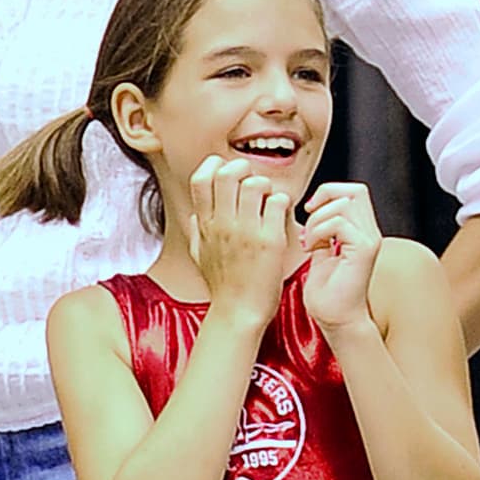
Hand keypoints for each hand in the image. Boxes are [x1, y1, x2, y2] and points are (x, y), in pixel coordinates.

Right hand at [188, 156, 291, 331]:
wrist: (239, 313)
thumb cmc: (222, 286)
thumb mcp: (198, 255)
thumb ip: (196, 230)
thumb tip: (196, 213)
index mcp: (205, 225)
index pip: (201, 178)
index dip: (214, 166)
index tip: (227, 172)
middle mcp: (223, 224)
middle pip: (227, 173)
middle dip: (243, 168)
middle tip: (252, 181)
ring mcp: (246, 231)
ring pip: (256, 183)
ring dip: (266, 185)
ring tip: (269, 200)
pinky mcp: (270, 241)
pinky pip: (278, 203)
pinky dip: (283, 202)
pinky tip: (281, 214)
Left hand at [301, 182, 382, 334]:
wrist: (336, 321)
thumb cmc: (326, 293)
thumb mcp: (320, 251)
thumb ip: (322, 230)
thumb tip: (312, 210)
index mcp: (361, 231)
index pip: (353, 192)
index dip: (328, 192)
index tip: (308, 211)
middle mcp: (370, 233)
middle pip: (355, 190)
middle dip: (325, 197)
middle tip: (308, 218)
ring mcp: (370, 241)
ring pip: (344, 204)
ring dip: (317, 219)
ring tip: (308, 242)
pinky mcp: (364, 251)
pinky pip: (339, 223)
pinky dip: (319, 231)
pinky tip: (311, 249)